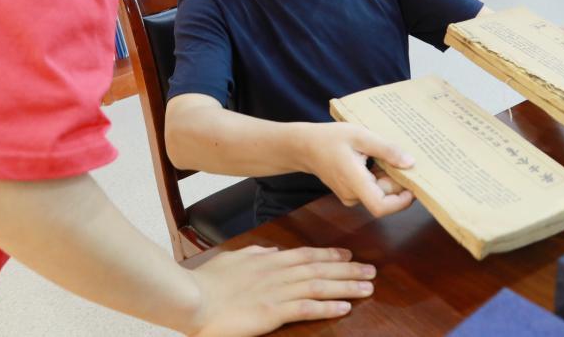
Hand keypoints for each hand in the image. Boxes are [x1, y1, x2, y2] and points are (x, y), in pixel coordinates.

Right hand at [188, 245, 374, 335]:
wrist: (193, 298)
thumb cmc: (208, 282)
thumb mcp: (233, 259)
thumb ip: (255, 255)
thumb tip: (270, 251)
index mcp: (268, 260)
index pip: (306, 255)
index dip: (330, 255)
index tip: (348, 255)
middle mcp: (278, 272)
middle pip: (320, 269)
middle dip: (347, 270)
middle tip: (370, 270)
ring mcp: (277, 291)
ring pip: (320, 286)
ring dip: (346, 286)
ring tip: (367, 287)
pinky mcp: (273, 311)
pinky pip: (307, 308)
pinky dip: (327, 307)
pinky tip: (344, 307)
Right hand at [301, 123, 414, 217]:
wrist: (304, 146)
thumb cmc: (330, 138)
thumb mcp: (360, 136)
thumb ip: (386, 150)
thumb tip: (410, 163)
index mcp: (354, 182)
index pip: (381, 206)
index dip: (401, 202)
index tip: (413, 186)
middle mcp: (352, 195)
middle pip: (384, 197)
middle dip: (398, 183)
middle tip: (405, 160)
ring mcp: (350, 196)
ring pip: (378, 193)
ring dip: (389, 179)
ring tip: (390, 156)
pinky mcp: (349, 193)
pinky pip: (370, 190)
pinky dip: (379, 178)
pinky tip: (378, 160)